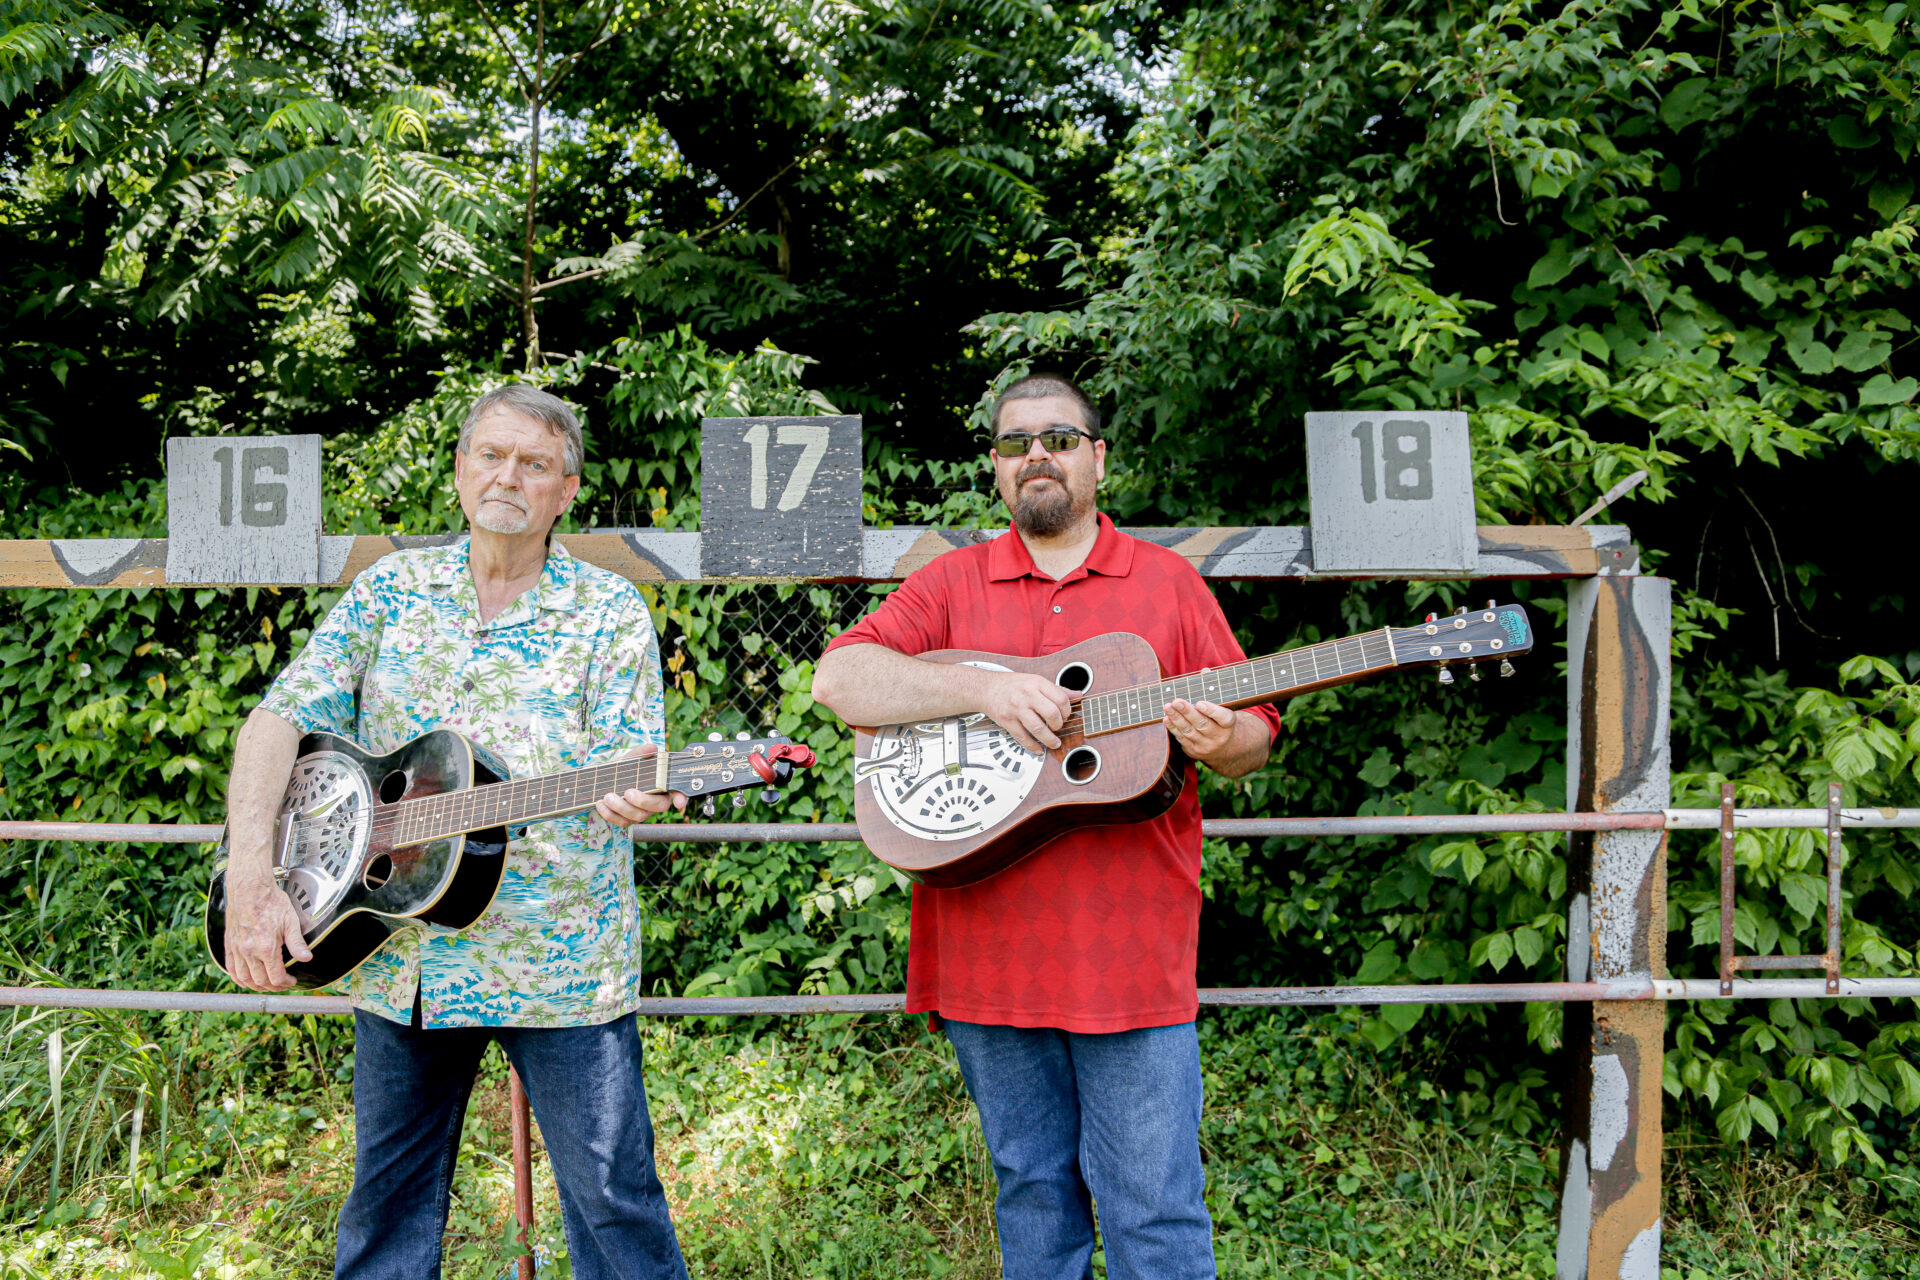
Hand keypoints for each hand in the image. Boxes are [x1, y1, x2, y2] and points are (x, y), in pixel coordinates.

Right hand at [224, 872, 311, 991]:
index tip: (292, 980)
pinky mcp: (228, 945)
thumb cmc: (270, 902)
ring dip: (256, 986)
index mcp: (265, 948)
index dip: (286, 983)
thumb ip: (297, 943)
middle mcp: (248, 951)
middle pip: (260, 982)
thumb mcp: (290, 921)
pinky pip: (231, 969)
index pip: (275, 977)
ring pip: (244, 979)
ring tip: (267, 984)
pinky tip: (247, 978)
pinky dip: (239, 978)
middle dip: (273, 986)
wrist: (249, 888)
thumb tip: (306, 958)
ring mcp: (236, 949)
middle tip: (282, 983)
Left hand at [595, 743, 688, 827]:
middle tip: (628, 792)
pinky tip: (600, 803)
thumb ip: (641, 753)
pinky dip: (609, 814)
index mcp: (662, 786)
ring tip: (608, 796)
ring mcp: (642, 813)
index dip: (682, 798)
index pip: (678, 792)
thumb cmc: (624, 770)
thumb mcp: (632, 759)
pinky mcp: (627, 820)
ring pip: (637, 816)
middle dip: (643, 801)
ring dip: (621, 807)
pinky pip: (622, 822)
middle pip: (657, 807)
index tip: (678, 802)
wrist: (606, 780)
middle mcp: (655, 801)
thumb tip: (652, 747)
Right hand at [980, 671, 1075, 753]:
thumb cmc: (1012, 685)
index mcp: (1037, 683)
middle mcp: (1027, 695)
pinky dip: (1033, 746)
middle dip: (1059, 725)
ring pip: (1038, 729)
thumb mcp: (1036, 681)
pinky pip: (1023, 737)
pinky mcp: (1007, 721)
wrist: (986, 688)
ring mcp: (1016, 709)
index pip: (1061, 699)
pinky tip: (1038, 749)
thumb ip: (1058, 689)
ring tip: (1054, 743)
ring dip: (1050, 740)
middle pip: (1052, 714)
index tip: (1066, 715)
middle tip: (1058, 727)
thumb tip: (1078, 695)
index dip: (1067, 710)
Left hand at [1164, 696, 1234, 760]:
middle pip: (1202, 724)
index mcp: (1229, 725)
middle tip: (1177, 702)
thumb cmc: (1219, 722)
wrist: (1222, 747)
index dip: (1211, 711)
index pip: (1223, 718)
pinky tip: (1167, 719)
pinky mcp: (1194, 751)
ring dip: (1176, 718)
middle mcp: (1219, 737)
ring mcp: (1206, 746)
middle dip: (1188, 712)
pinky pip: (1182, 739)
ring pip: (1189, 731)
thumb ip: (1211, 706)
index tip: (1199, 703)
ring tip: (1168, 707)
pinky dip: (1173, 728)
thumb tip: (1190, 697)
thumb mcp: (1222, 713)